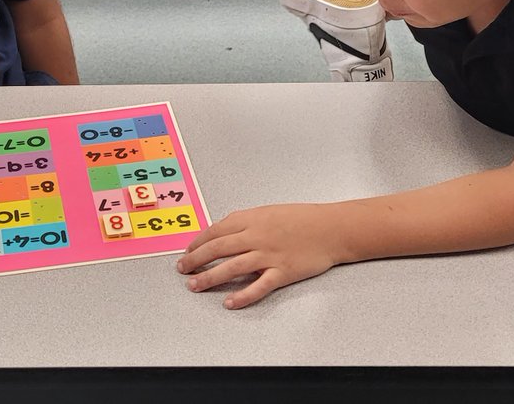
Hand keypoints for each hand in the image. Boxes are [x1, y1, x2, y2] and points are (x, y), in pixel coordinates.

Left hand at [177, 204, 342, 308]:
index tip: (187, 251)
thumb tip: (223, 232)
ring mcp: (269, 255)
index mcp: (252, 218)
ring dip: (210, 277)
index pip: (216, 230)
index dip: (198, 242)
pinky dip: (242, 296)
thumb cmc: (302, 219)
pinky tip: (229, 302)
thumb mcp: (268, 212)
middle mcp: (257, 235)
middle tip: (182, 269)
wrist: (330, 228)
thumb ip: (246, 222)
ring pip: (232, 267)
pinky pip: (258, 286)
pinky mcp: (282, 272)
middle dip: (196, 260)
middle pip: (218, 248)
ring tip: (194, 285)